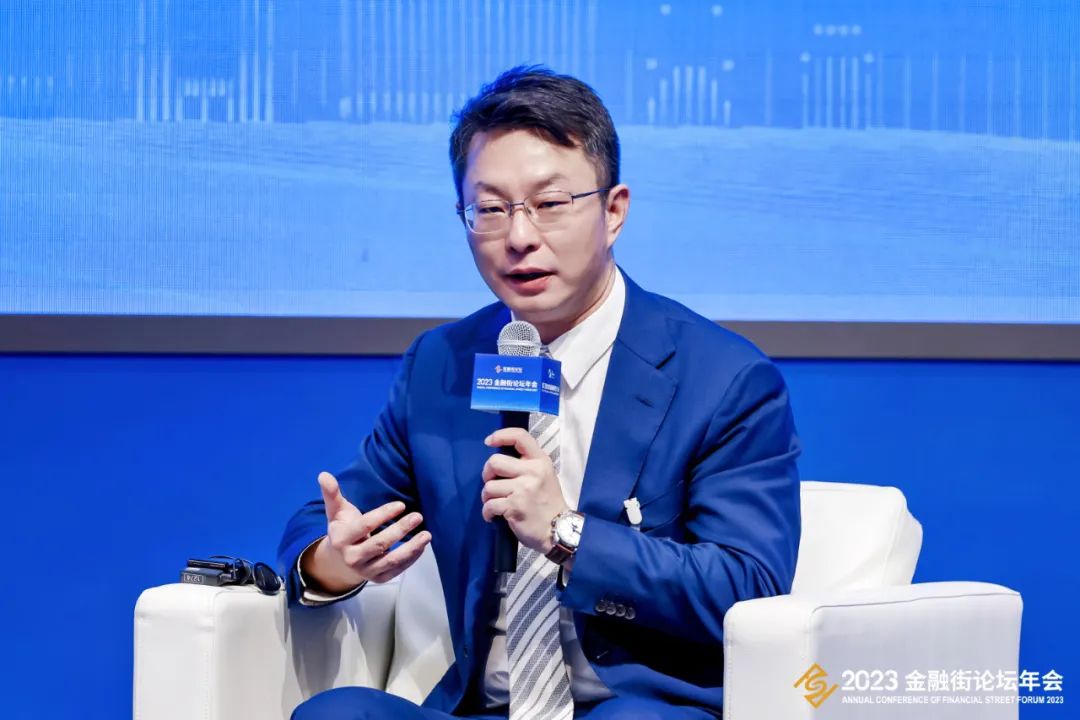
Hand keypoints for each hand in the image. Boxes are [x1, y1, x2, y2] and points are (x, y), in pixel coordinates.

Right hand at [301, 472, 430, 591]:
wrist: (340, 559)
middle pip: (380, 544)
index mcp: (341, 539)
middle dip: (400, 530)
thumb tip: (323, 474)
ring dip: (411, 548)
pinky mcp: (378, 578)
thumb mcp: (336, 511)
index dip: (384, 515)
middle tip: (418, 516)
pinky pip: (397, 570)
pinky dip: (411, 558)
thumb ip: (332, 493)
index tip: (401, 505)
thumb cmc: (343, 528)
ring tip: (426, 535)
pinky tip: (421, 546)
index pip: (365, 526)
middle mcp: (352, 558)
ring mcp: (365, 571)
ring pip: (391, 560)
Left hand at [481, 428, 569, 553]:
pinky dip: (487, 512)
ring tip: (496, 503)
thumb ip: (526, 465)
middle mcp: (532, 472)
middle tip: (492, 483)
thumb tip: (498, 461)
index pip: (520, 437)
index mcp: (540, 461)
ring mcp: (523, 489)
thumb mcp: (545, 475)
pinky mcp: (514, 507)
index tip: (489, 441)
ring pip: (489, 486)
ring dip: (487, 497)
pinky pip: (489, 505)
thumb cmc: (548, 502)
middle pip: (494, 462)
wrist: (558, 529)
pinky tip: (493, 516)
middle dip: (487, 474)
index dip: (501, 435)